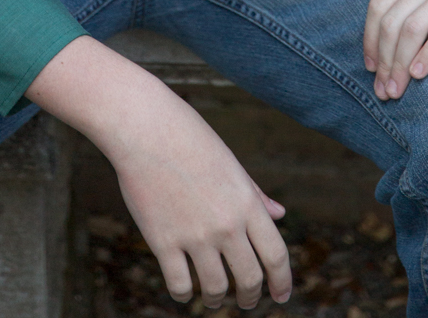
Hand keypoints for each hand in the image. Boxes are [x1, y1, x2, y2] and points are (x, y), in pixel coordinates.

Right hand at [108, 91, 290, 310]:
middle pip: (249, 279)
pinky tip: (184, 292)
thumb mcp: (229, 163)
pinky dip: (184, 296)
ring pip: (216, 288)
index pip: (276, 255)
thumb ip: (255, 194)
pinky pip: (180, 285)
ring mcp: (195, 235)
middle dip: (251, 297)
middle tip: (247, 302)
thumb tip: (280, 215)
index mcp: (246, 202)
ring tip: (214, 300)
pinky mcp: (163, 242)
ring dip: (217, 300)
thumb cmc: (188, 138)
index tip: (280, 297)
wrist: (145, 127)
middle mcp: (226, 224)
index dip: (282, 282)